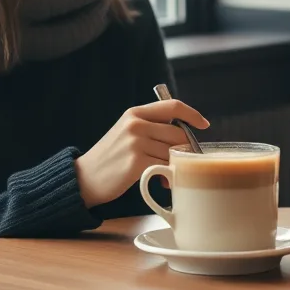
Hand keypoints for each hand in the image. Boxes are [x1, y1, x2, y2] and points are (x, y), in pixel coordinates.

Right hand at [74, 100, 209, 207]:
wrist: (85, 178)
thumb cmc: (111, 157)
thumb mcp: (127, 132)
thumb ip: (151, 127)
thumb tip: (185, 133)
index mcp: (135, 113)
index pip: (173, 106)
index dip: (192, 114)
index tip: (204, 124)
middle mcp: (136, 125)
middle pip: (179, 134)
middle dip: (185, 150)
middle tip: (181, 163)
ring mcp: (135, 143)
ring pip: (174, 153)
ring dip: (176, 167)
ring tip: (167, 175)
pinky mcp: (136, 163)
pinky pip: (166, 168)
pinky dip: (169, 178)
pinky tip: (163, 182)